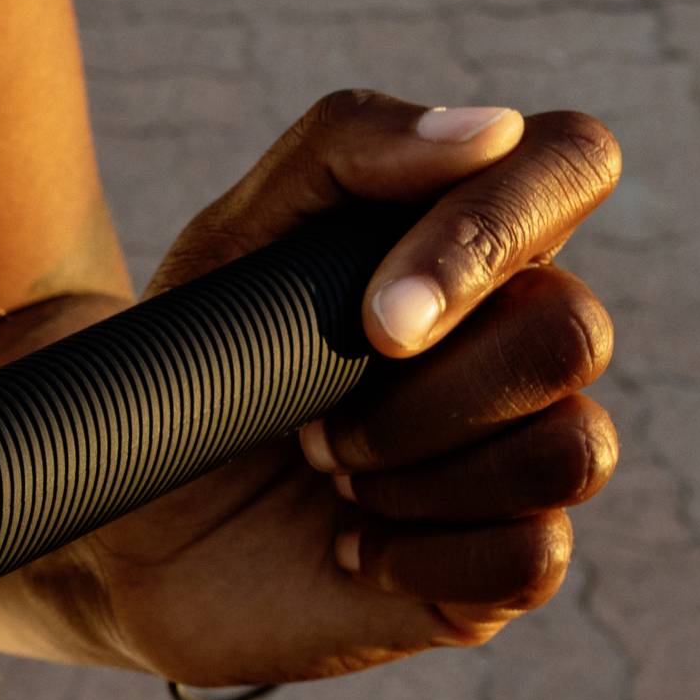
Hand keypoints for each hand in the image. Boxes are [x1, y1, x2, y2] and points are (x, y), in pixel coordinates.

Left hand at [2, 90, 622, 685]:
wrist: (126, 523)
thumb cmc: (194, 369)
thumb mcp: (230, 244)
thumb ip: (343, 150)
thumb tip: (490, 131)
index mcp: (471, 241)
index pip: (572, 164)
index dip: (491, 235)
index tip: (375, 318)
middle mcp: (519, 341)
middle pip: (570, 335)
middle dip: (416, 395)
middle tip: (310, 423)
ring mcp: (521, 457)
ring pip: (566, 451)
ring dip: (414, 475)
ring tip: (330, 477)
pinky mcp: (502, 568)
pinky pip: (533, 555)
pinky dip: (421, 555)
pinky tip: (352, 548)